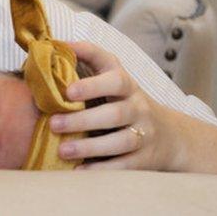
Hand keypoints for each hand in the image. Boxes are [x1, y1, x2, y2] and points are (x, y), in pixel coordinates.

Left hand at [50, 41, 181, 170]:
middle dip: (84, 119)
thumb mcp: (110, 78)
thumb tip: (48, 46)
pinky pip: (125, 165)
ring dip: (90, 146)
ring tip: (63, 150)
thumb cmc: (121, 100)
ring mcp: (144, 132)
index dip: (92, 82)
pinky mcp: (145, 158)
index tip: (67, 88)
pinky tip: (79, 170)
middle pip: (115, 112)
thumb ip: (85, 63)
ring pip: (121, 140)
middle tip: (54, 123)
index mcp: (124, 83)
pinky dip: (103, 169)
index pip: (113, 75)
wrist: (169, 135)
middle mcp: (137, 106)